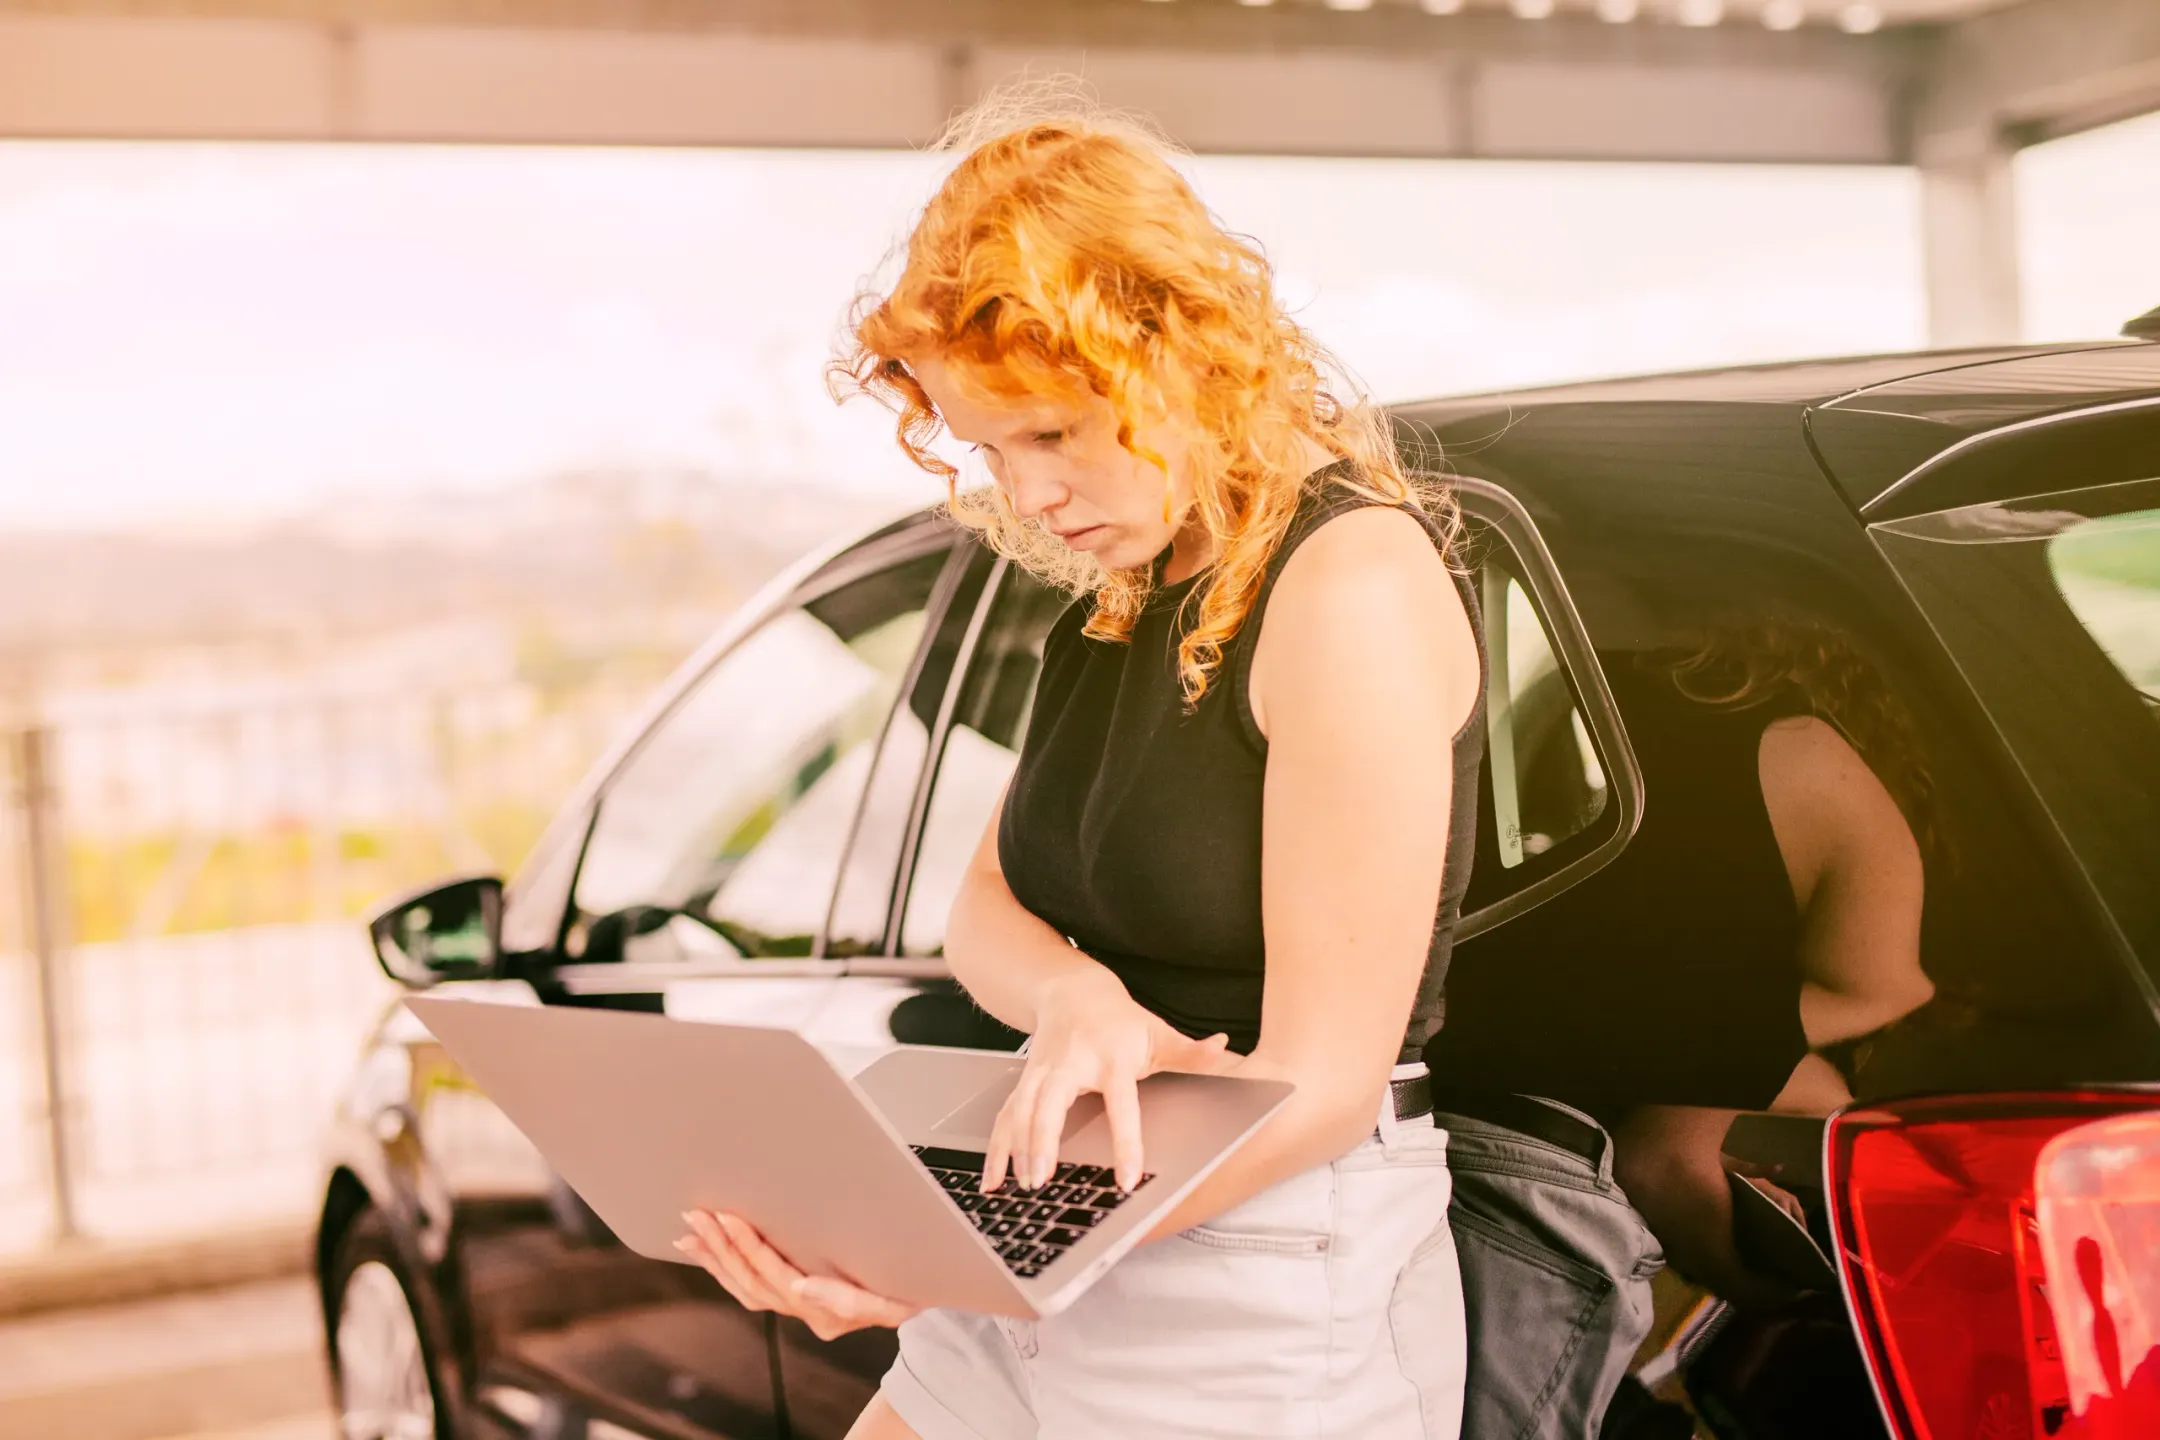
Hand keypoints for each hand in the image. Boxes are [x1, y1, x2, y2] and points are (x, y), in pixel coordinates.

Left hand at [676, 1210, 920, 1339]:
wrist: (921, 1296)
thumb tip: (801, 1288)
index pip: (781, 1279)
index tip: (732, 1222)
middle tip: (701, 1214)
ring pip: (745, 1288)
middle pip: (755, 1283)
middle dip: (725, 1248)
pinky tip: (703, 1249)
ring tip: (692, 1230)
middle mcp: (808, 1313)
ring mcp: (798, 1307)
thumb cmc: (911, 1286)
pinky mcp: (791, 1298)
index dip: (754, 1251)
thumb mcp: (897, 1299)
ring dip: (716, 1258)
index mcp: (831, 1312)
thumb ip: (852, 1299)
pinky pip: (748, 1288)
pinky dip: (723, 1267)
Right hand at [986, 970, 1237, 1194]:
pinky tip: (992, 1180)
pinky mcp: (1025, 1081)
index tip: (1125, 1179)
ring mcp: (1042, 1071)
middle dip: (1043, 1139)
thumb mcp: (1159, 1031)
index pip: (1120, 1103)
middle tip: (1042, 1178)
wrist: (1073, 991)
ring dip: (1016, 1147)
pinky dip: (996, 1147)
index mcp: (1111, 1058)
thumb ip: (1190, 1050)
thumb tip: (1223, 1048)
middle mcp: (1071, 1063)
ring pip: (1022, 1109)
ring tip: (1019, 1186)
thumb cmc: (1121, 1020)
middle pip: (1051, 1102)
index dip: (1125, 1143)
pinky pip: (1005, 1115)